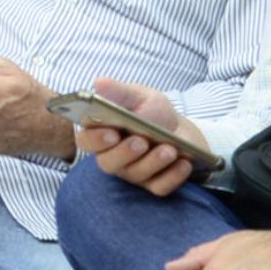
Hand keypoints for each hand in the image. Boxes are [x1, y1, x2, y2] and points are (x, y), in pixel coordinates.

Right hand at [76, 76, 214, 198]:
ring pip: (136, 174)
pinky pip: (160, 187)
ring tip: (170, 149)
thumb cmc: (152, 111)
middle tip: (141, 141)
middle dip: (125, 153)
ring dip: (153, 162)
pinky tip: (183, 164)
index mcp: (101, 132)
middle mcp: (112, 156)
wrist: (180, 129)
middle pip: (108, 163)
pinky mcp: (153, 184)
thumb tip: (99, 83)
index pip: (86, 141)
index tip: (112, 132)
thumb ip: (119, 92)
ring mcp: (133, 173)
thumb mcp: (138, 96)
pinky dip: (173, 176)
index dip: (96, 139)